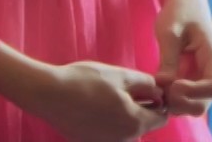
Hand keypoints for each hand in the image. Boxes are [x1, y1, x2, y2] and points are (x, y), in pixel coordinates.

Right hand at [0, 50, 167, 141]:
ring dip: (124, 114)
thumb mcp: (122, 75)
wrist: (49, 94)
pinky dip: (107, 121)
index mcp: (135, 124)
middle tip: (124, 88)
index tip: (148, 88)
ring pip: (126, 129)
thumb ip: (147, 84)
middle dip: (141, 107)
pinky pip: (109, 133)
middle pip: (143, 125)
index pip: (161, 118)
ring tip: (107, 95)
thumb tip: (159, 92)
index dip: (159, 101)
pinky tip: (94, 105)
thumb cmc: (87, 81)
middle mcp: (123, 140)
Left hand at [152, 0, 211, 116]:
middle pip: (205, 103)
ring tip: (158, 90)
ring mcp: (203, 78)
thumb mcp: (170, 30)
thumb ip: (168, 58)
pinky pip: (186, 99)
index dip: (194, 93)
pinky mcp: (192, 80)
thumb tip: (163, 84)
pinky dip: (173, 100)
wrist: (184, 3)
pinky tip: (159, 89)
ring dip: (176, 104)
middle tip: (161, 93)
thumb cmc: (180, 11)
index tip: (173, 85)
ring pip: (195, 105)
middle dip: (183, 103)